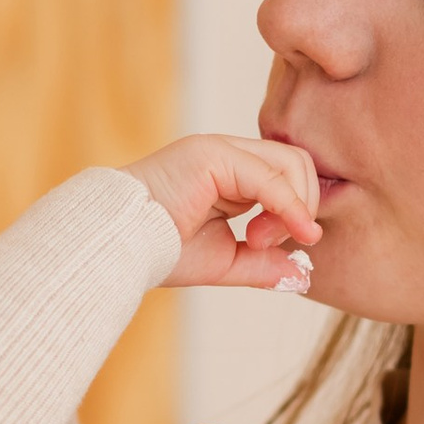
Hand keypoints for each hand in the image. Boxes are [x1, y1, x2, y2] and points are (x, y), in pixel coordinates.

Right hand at [127, 134, 319, 289]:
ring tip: (260, 240)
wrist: (120, 247)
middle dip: (302, 208)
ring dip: (294, 207)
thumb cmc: (160, 252)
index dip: (298, 213)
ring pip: (290, 162)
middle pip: (297, 164)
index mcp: (231, 176)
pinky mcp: (212, 154)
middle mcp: (229, 156)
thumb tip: (303, 273)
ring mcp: (221, 149)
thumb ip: (263, 263)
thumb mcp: (225, 260)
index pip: (288, 178)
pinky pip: (267, 175)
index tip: (283, 249)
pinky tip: (281, 232)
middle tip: (269, 244)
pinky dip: (286, 205)